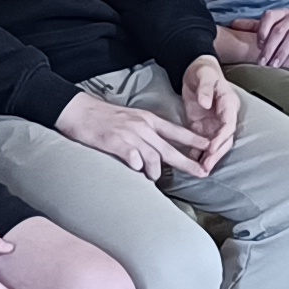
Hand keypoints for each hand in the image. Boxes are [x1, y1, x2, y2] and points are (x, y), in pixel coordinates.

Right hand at [58, 89, 209, 180]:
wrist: (78, 110)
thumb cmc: (103, 118)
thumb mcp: (130, 119)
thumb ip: (145, 134)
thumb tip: (156, 153)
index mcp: (148, 120)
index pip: (177, 132)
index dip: (195, 141)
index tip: (210, 147)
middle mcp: (142, 126)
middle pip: (170, 149)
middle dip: (188, 163)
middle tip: (203, 173)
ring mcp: (129, 134)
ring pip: (152, 157)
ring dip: (155, 171)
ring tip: (152, 178)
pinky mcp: (115, 142)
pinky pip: (133, 157)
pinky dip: (137, 165)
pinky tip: (136, 169)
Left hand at [182, 55, 242, 166]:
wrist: (195, 70)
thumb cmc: (203, 71)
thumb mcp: (204, 76)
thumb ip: (205, 89)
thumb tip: (206, 103)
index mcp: (229, 104)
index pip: (229, 125)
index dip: (222, 137)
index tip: (212, 147)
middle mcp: (224, 116)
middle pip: (224, 139)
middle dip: (217, 153)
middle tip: (207, 166)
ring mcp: (214, 123)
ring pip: (215, 144)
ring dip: (209, 157)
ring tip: (201, 170)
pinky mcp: (202, 126)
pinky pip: (202, 142)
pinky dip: (199, 153)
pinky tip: (192, 163)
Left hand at [245, 6, 288, 71]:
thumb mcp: (274, 27)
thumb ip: (255, 27)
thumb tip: (233, 24)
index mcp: (283, 13)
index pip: (270, 17)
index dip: (262, 31)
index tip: (258, 46)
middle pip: (281, 30)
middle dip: (270, 48)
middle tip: (263, 62)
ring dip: (284, 50)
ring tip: (277, 64)